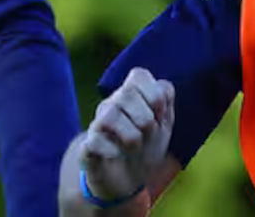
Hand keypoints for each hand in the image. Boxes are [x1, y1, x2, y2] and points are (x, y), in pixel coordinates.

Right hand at [79, 67, 174, 201]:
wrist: (127, 179)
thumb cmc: (146, 145)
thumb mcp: (164, 124)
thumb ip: (166, 100)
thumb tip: (162, 89)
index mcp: (131, 95)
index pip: (138, 75)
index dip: (155, 94)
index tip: (161, 116)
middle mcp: (112, 104)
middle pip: (127, 93)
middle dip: (146, 118)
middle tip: (150, 134)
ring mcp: (98, 124)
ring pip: (110, 114)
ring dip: (131, 135)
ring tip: (135, 147)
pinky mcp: (88, 146)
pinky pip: (94, 140)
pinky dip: (112, 150)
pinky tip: (118, 155)